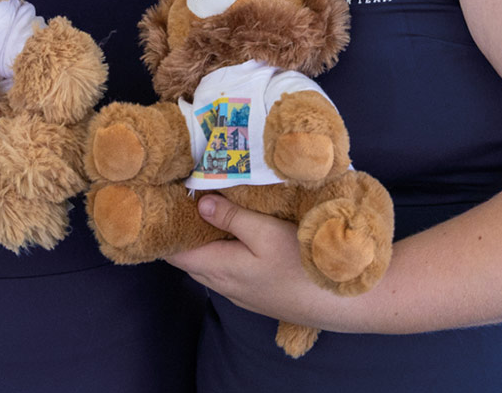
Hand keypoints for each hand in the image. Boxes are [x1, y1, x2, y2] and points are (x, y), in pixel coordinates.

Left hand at [167, 192, 307, 322]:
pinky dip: (220, 251)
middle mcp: (224, 285)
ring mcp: (240, 293)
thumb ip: (230, 218)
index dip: (165, 229)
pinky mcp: (255, 294)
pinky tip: (232, 234)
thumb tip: (199, 203)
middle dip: (182, 232)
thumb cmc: (299, 265)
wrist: (338, 302)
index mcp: (219, 269)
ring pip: (208, 265)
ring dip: (203, 241)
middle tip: (181, 199)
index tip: (163, 202)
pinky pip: (226, 271)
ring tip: (204, 210)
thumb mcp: (265, 232)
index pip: (175, 253)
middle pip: (189, 259)